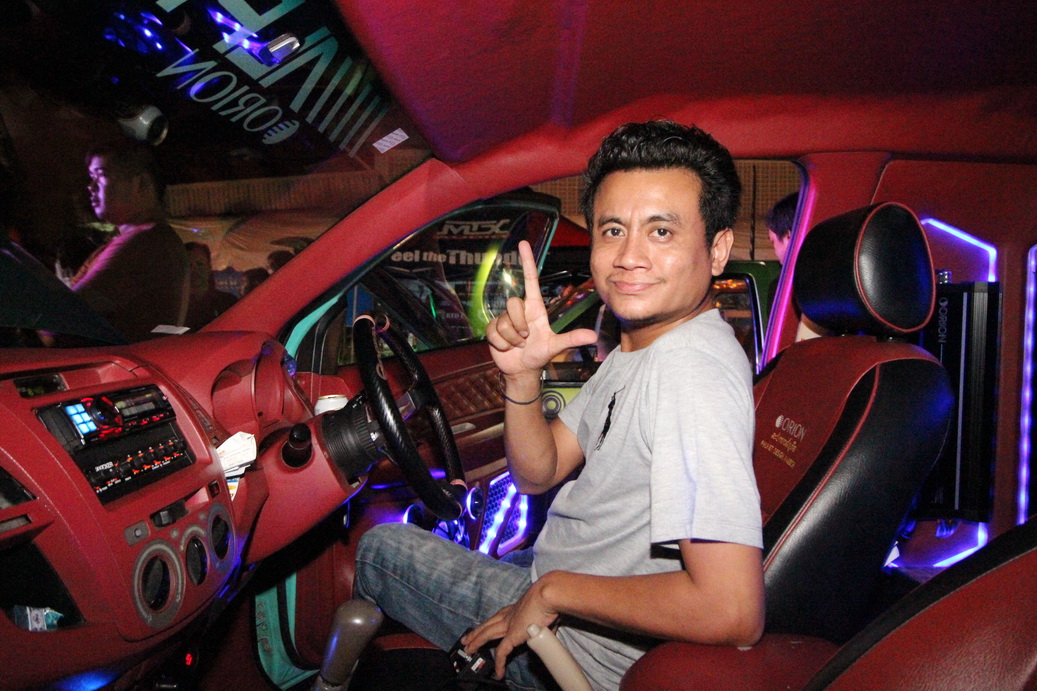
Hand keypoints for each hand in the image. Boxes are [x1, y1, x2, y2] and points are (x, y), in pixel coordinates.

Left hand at [461, 578, 559, 679]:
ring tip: (468, 650)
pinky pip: (502, 652)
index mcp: (515, 609)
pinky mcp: (512, 635)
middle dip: (476, 632)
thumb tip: (550, 632)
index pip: (499, 617)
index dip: (491, 623)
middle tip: (466, 639)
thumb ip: (545, 625)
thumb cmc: (549, 599)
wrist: (547, 595)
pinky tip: (498, 672)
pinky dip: (499, 663)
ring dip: (476, 642)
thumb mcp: (544, 613)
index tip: (485, 627)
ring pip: (486, 635)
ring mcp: (508, 625)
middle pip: (487, 625)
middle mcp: (508, 615)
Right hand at [486, 241, 596, 379]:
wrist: (522, 369)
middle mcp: (519, 310)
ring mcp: (504, 319)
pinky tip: (506, 347)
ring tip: (518, 344)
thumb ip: (572, 339)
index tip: (523, 244)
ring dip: (512, 338)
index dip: (527, 262)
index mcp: (534, 308)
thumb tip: (592, 336)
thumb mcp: (555, 346)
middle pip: (513, 304)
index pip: (530, 280)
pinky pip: (494, 331)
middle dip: (520, 325)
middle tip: (526, 338)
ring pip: (504, 321)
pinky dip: (502, 343)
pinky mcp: (493, 329)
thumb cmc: (539, 354)